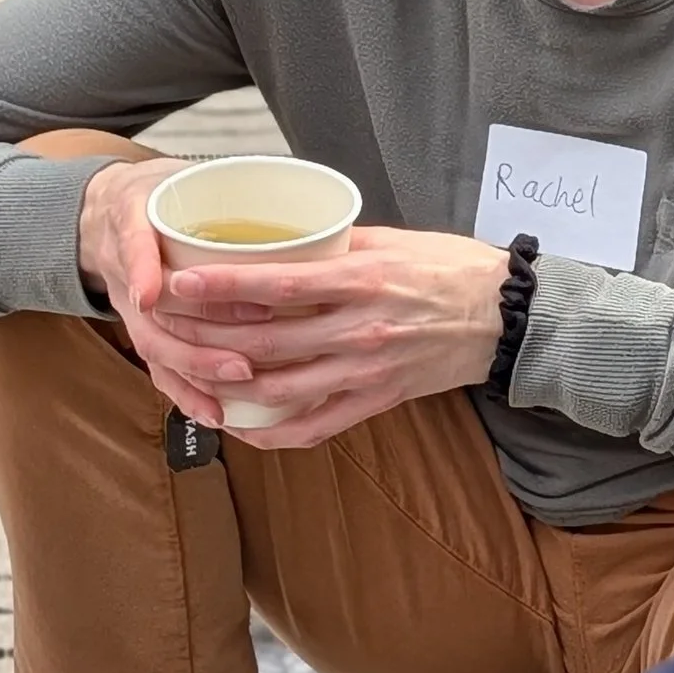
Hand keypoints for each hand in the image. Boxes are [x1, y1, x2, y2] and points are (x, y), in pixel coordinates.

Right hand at [72, 157, 249, 421]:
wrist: (102, 211)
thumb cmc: (156, 191)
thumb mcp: (176, 168)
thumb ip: (223, 174)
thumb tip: (297, 177)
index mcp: (133, 217)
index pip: (131, 241)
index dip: (143, 267)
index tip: (158, 289)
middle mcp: (129, 267)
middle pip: (153, 311)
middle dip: (197, 334)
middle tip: (244, 351)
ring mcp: (133, 304)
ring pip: (156, 345)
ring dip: (196, 369)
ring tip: (239, 381)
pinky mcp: (144, 328)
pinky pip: (159, 367)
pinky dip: (186, 393)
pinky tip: (218, 413)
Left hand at [151, 226, 508, 448]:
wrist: (508, 317)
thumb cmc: (452, 269)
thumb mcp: (394, 241)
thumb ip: (336, 246)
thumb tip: (281, 242)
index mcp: (364, 280)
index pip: (280, 286)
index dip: (225, 287)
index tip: (182, 282)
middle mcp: (361, 329)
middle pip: (267, 341)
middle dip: (207, 336)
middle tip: (165, 326)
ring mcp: (367, 371)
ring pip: (280, 390)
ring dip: (227, 386)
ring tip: (186, 374)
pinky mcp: (378, 400)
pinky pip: (315, 426)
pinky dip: (272, 431)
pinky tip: (239, 424)